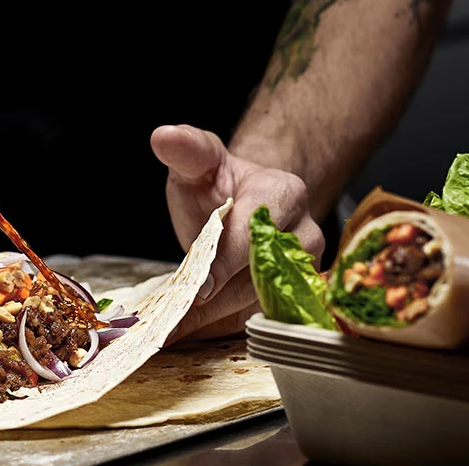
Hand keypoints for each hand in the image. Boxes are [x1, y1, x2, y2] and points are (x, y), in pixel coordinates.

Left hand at [151, 124, 325, 343]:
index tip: (197, 285)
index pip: (254, 234)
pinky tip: (187, 333)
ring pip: (258, 304)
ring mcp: (303, 270)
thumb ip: (185, 149)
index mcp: (285, 194)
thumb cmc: (218, 184)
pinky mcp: (292, 298)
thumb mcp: (199, 162)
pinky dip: (218, 328)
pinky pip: (256, 320)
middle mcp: (305, 234)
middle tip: (172, 317)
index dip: (225, 261)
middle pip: (259, 275)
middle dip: (214, 298)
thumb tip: (163, 135)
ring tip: (171, 329)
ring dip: (214, 319)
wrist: (244, 202)